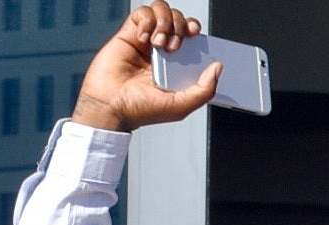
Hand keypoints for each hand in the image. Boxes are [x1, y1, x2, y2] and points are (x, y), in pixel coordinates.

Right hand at [70, 4, 218, 132]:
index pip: (192, 37)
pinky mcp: (129, 34)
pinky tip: (144, 38)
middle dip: (181, 26)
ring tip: (158, 43)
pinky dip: (147, 21)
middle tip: (174, 46)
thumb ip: (204, 89)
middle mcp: (163, 50)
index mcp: (178, 65)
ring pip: (161, 11)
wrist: (111, 106)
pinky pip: (142, 13)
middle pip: (179, 19)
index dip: (195, 30)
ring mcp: (146, 40)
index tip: (195, 34)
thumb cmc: (142, 109)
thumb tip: (217, 67)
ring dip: (165, 22)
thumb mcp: (181, 105)